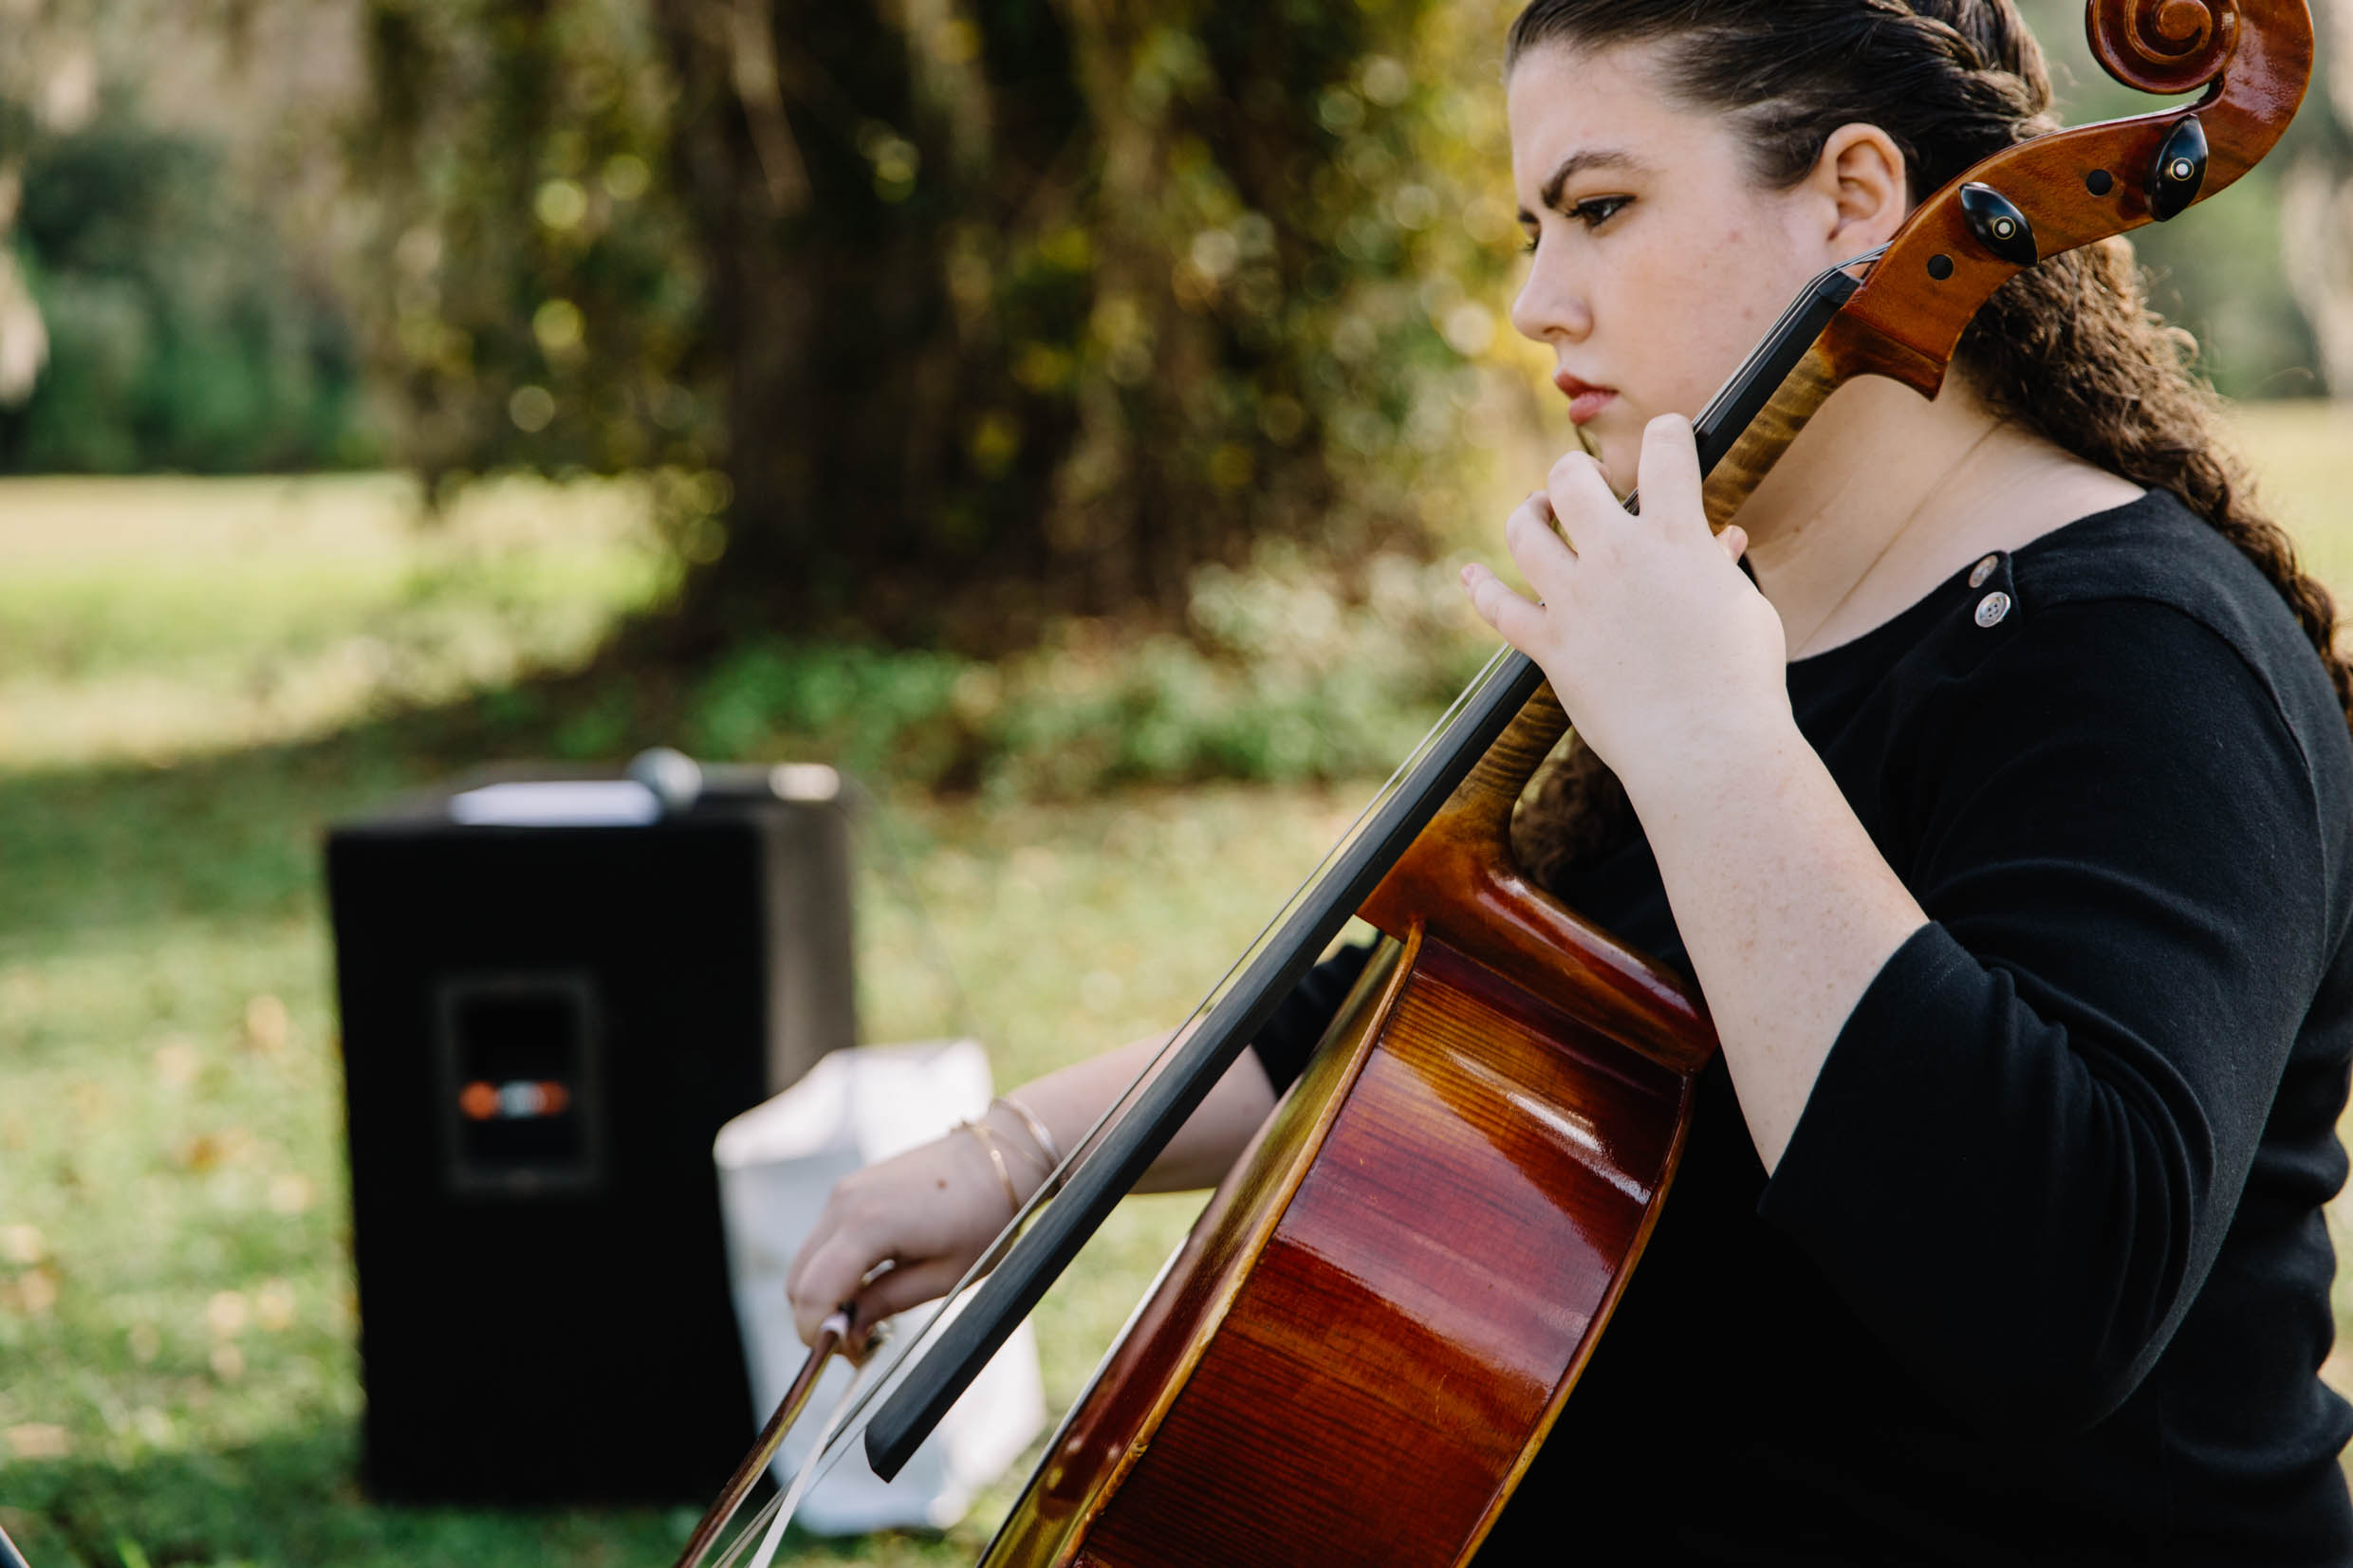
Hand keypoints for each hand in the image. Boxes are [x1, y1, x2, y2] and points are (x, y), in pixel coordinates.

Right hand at [783, 1115, 1039, 1349]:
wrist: (1002, 1157)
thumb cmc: (985, 1217)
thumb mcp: (944, 1276)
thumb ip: (886, 1303)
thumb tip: (846, 1334)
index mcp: (867, 1225)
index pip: (811, 1294)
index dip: (818, 1334)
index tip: (849, 1354)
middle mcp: (845, 1202)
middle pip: (798, 1280)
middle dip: (818, 1318)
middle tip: (860, 1340)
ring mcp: (845, 1191)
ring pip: (807, 1260)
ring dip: (825, 1293)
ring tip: (871, 1310)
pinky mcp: (852, 1187)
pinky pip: (824, 1239)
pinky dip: (834, 1268)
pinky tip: (872, 1279)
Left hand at [1460, 414, 1790, 793]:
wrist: (1706, 747)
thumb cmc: (1742, 679)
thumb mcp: (1744, 608)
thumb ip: (1717, 566)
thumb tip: (1723, 539)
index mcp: (1676, 537)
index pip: (1665, 448)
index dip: (1668, 433)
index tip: (1669, 438)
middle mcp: (1617, 556)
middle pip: (1570, 478)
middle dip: (1576, 470)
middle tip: (1589, 481)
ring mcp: (1575, 600)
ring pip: (1526, 532)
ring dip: (1529, 513)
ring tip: (1539, 512)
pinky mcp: (1549, 645)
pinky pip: (1499, 609)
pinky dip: (1481, 589)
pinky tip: (1472, 575)